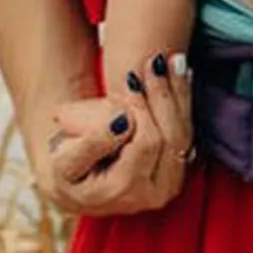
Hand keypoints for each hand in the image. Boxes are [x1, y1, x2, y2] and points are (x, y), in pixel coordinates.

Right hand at [29, 51, 194, 215]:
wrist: (77, 183)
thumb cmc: (66, 170)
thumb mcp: (65, 162)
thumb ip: (90, 144)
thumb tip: (121, 120)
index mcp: (126, 190)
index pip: (147, 143)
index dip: (141, 109)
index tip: (131, 78)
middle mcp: (154, 192)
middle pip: (171, 137)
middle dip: (162, 95)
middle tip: (153, 62)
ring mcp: (169, 181)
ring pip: (183, 131)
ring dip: (177, 92)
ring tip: (171, 60)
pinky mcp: (176, 168)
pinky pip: (187, 130)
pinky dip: (183, 100)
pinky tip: (182, 73)